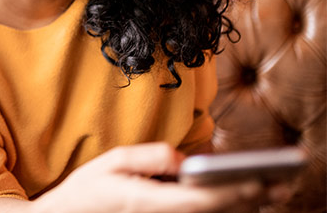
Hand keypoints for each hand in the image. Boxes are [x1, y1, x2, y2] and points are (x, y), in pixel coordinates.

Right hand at [30, 142, 264, 212]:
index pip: (200, 201)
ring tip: (265, 195)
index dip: (233, 191)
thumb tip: (183, 159)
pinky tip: (233, 203)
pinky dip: (219, 212)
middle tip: (277, 187)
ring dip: (237, 209)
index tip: (258, 181)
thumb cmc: (86, 191)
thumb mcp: (110, 161)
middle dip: (247, 200)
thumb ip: (149, 157)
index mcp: (146, 203)